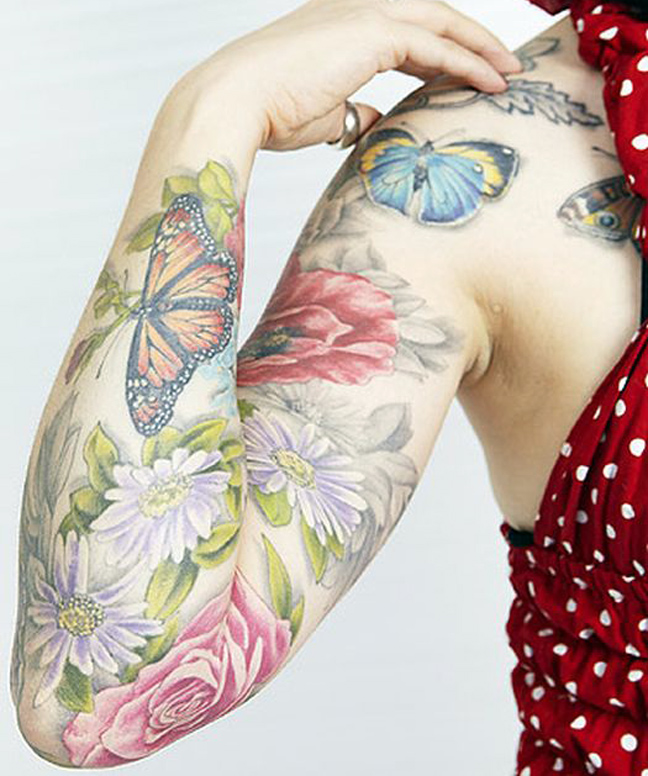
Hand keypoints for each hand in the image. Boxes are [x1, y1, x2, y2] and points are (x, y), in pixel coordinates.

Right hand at [186, 0, 522, 151]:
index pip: (409, 28)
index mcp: (345, 22)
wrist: (238, 100)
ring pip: (441, 22)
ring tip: (508, 75)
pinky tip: (490, 84)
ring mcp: (366, 12)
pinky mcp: (373, 31)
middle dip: (472, 41)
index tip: (467, 76)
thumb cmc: (270, 110)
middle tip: (504, 69)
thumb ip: (357, 109)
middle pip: (433, 15)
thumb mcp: (326, 112)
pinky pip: (435, 47)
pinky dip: (467, 64)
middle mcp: (358, 6)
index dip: (443, 50)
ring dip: (480, 48)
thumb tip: (376, 120)